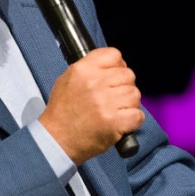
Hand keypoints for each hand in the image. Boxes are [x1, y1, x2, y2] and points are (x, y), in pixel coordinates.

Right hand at [38, 47, 143, 164]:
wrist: (56, 140)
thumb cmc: (62, 113)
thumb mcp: (67, 80)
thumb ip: (89, 68)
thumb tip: (112, 65)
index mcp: (83, 70)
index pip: (114, 55)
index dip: (118, 66)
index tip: (115, 76)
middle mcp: (95, 83)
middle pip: (128, 75)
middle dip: (124, 87)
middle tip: (114, 98)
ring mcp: (106, 103)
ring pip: (135, 94)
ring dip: (129, 104)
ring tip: (116, 112)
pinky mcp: (115, 122)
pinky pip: (138, 115)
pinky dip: (133, 121)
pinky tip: (120, 123)